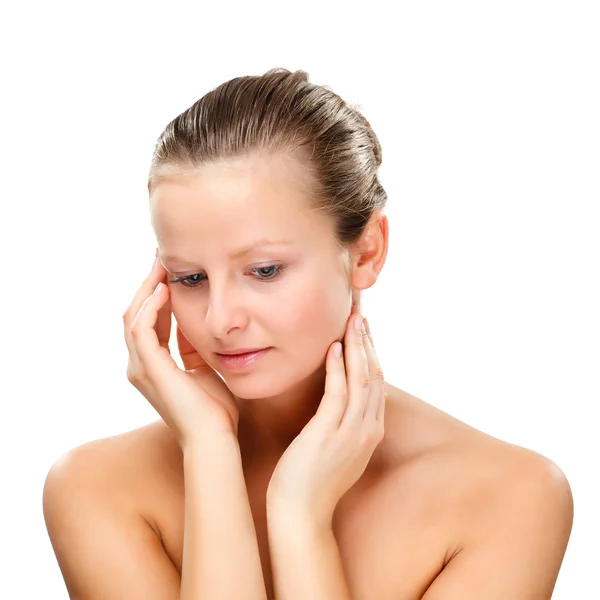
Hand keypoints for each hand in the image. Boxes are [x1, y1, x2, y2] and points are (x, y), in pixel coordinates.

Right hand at [123, 250, 239, 446]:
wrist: (215, 438)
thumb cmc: (215, 410)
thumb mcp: (205, 367)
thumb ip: (194, 346)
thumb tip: (195, 321)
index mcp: (154, 366)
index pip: (149, 321)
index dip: (158, 294)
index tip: (172, 270)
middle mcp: (141, 365)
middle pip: (135, 314)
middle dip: (149, 284)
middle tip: (161, 257)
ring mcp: (141, 368)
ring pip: (134, 317)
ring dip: (148, 288)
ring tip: (162, 264)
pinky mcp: (149, 369)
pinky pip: (142, 329)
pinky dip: (151, 306)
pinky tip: (165, 289)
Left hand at [266, 305, 385, 527]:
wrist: (301, 514)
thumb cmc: (311, 480)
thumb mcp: (337, 449)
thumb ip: (343, 424)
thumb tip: (337, 401)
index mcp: (370, 432)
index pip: (377, 385)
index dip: (372, 355)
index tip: (364, 333)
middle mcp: (367, 430)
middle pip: (375, 376)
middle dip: (368, 344)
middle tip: (361, 317)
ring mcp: (351, 432)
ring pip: (361, 379)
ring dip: (358, 347)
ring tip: (353, 322)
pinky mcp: (328, 433)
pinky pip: (337, 392)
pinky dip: (338, 367)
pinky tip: (333, 347)